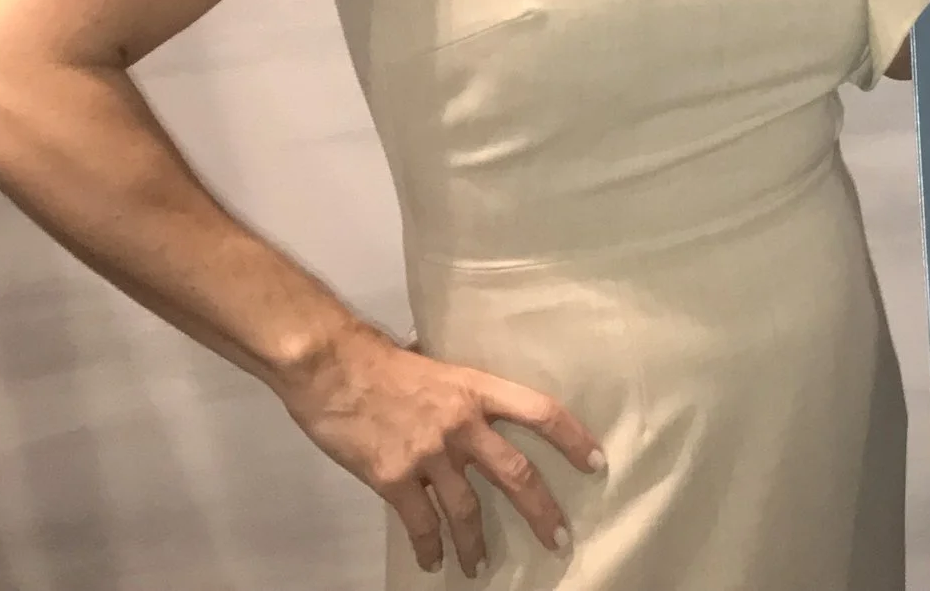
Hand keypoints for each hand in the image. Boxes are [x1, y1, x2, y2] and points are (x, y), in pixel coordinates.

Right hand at [276, 323, 601, 577]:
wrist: (333, 366)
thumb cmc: (383, 362)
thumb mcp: (439, 367)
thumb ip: (462, 394)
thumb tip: (477, 409)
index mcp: (478, 388)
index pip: (541, 412)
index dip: (573, 438)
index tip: (596, 462)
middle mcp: (462, 422)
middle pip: (516, 472)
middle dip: (541, 510)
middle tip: (559, 539)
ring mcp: (430, 453)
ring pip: (467, 509)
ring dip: (476, 543)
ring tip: (479, 567)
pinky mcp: (394, 477)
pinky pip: (421, 522)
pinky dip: (429, 546)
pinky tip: (433, 560)